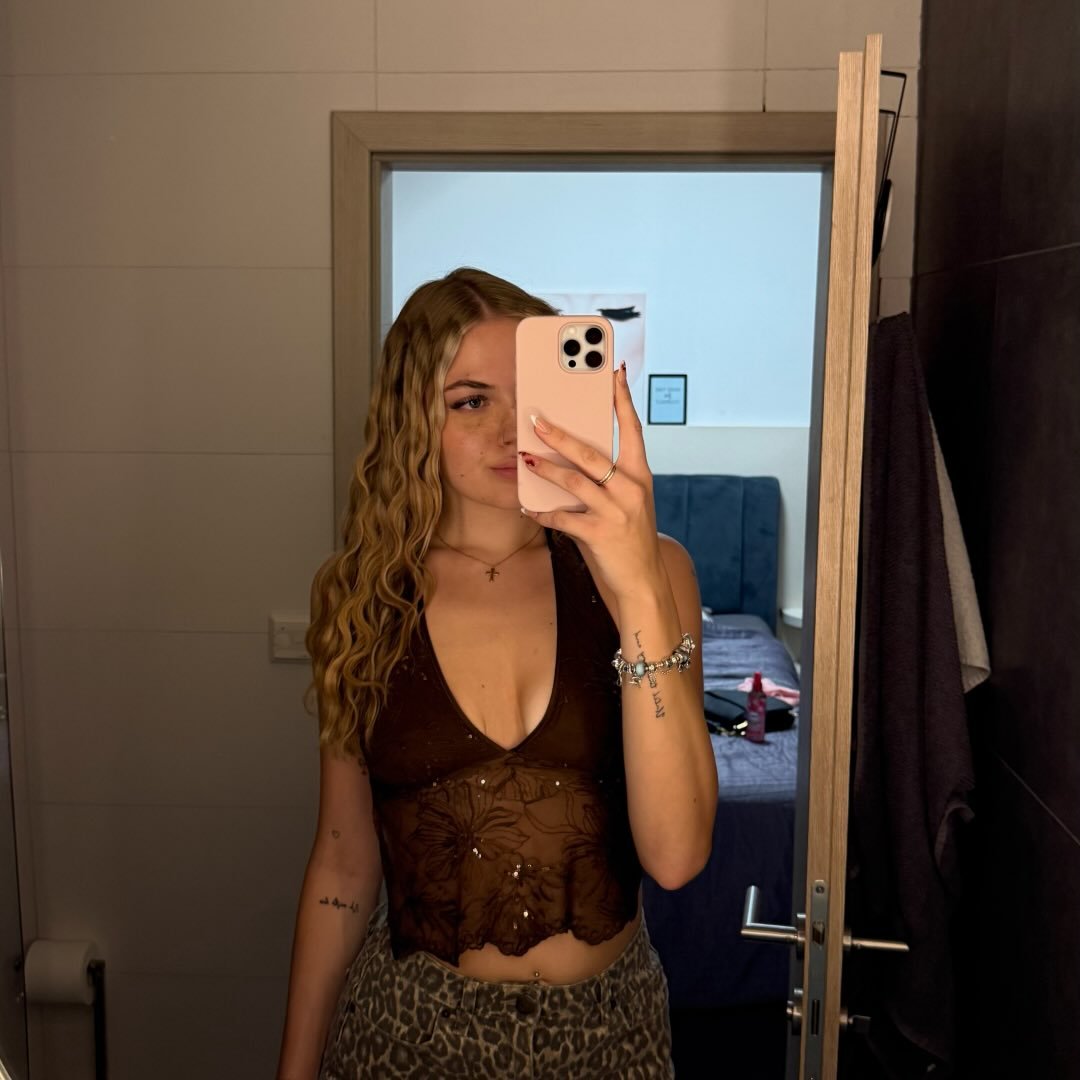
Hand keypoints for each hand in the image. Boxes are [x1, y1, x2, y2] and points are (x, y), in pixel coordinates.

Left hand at [519, 363, 662, 603]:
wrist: (642, 582)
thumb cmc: (629, 538)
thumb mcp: (628, 502)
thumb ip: (607, 479)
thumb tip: (568, 456)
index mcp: (640, 475)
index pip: (632, 429)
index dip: (622, 399)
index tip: (612, 372)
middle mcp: (631, 489)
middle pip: (591, 452)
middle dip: (560, 435)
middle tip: (536, 420)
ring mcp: (616, 511)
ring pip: (573, 481)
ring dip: (544, 469)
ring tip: (524, 459)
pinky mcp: (599, 534)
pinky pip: (562, 517)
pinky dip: (541, 512)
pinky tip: (527, 507)